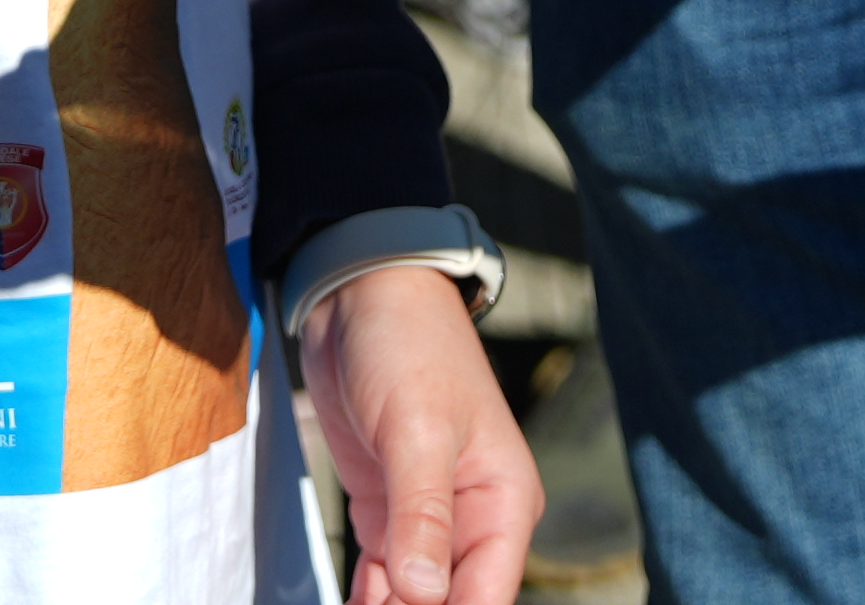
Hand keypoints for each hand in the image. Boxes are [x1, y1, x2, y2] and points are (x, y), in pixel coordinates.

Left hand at [304, 264, 536, 604]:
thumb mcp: (417, 429)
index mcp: (503, 503)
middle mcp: (473, 520)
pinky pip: (380, 578)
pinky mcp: (387, 510)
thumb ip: (422, 515)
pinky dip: (364, 601)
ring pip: (412, 599)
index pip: (484, 600)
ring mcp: (427, 518)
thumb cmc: (408, 344)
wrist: (361, 291)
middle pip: (448, 604)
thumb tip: (422, 595)